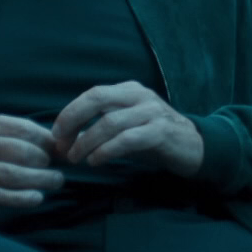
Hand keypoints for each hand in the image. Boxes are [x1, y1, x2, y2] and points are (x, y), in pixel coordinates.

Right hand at [0, 114, 66, 211]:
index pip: (25, 129)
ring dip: (40, 180)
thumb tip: (62, 145)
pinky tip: (36, 198)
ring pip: (14, 175)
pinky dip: (23, 198)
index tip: (62, 152)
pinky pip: (2, 195)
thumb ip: (20, 138)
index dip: (49, 142)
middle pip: (22, 152)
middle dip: (45, 163)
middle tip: (56, 172)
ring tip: (54, 182)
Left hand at [51, 82, 203, 176]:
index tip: (56, 134)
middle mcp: (139, 96)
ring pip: (110, 122)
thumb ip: (100, 128)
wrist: (194, 147)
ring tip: (76, 158)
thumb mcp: (127, 127)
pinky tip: (96, 160)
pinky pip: (128, 139)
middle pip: (97, 98)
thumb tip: (66, 140)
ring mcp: (152, 112)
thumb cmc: (154, 138)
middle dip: (73, 120)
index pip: (92, 94)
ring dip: (87, 141)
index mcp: (129, 90)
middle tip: (61, 144)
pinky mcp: (161, 131)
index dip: (70, 113)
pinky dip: (107, 150)